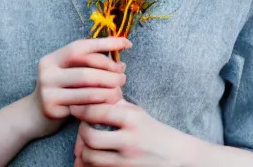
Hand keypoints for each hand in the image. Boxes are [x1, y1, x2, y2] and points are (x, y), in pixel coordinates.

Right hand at [29, 37, 130, 139]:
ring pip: (87, 90)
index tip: (126, 43)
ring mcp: (48, 91)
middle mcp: (47, 72)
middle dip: (109, 72)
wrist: (34, 115)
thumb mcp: (69, 71)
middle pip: (86, 69)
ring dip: (109, 90)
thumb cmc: (61, 89)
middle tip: (123, 76)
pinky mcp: (52, 109)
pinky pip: (84, 106)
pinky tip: (109, 102)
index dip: (105, 44)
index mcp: (53, 58)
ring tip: (119, 90)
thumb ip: (89, 63)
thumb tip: (120, 58)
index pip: (81, 47)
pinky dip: (100, 103)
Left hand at [70, 99, 189, 166]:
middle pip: (90, 137)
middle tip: (82, 127)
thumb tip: (94, 93)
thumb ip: (116, 105)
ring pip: (90, 158)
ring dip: (83, 151)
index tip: (74, 106)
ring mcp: (126, 161)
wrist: (178, 158)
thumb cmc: (156, 132)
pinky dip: (88, 166)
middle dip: (81, 132)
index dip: (81, 108)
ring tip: (85, 144)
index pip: (98, 112)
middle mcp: (129, 141)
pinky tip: (88, 159)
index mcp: (132, 120)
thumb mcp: (138, 113)